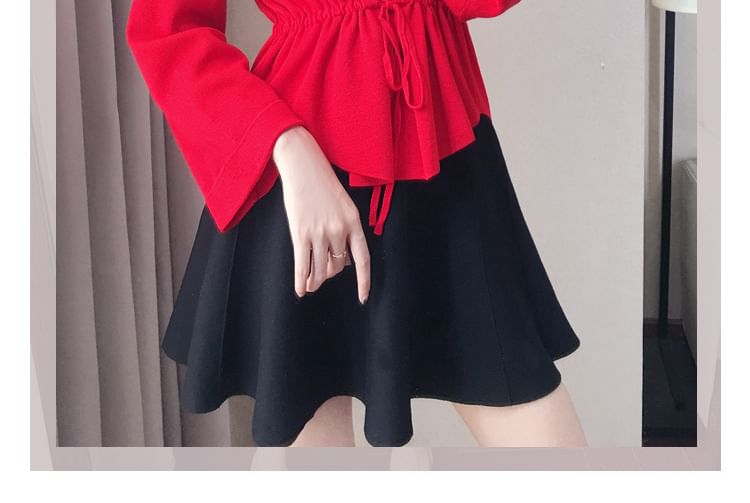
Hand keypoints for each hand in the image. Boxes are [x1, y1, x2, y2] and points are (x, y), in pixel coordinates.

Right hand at [272, 125, 370, 303]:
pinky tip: (300, 291)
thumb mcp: (343, 205)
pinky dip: (301, 281)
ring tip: (311, 286)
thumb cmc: (322, 184)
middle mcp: (339, 230)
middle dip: (331, 272)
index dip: (363, 281)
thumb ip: (346, 231)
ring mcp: (319, 233)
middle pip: (338, 265)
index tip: (363, 297)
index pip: (363, 259)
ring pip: (321, 269)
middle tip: (322, 274)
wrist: (302, 165)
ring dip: (316, 281)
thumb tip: (344, 261)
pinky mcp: (300, 234)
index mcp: (354, 222)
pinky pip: (302, 266)